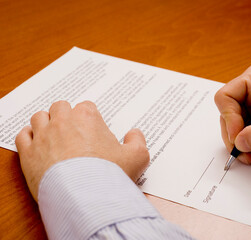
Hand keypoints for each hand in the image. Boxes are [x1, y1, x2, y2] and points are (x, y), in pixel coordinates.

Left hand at [15, 101, 148, 201]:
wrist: (85, 197)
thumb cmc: (110, 174)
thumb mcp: (137, 157)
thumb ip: (138, 141)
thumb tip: (135, 133)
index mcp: (87, 117)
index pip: (86, 107)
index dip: (90, 118)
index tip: (93, 130)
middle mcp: (63, 121)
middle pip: (61, 107)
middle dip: (67, 116)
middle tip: (74, 131)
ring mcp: (43, 136)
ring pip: (40, 118)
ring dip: (46, 123)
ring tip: (54, 135)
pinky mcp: (29, 154)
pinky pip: (23, 136)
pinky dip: (29, 137)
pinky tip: (36, 143)